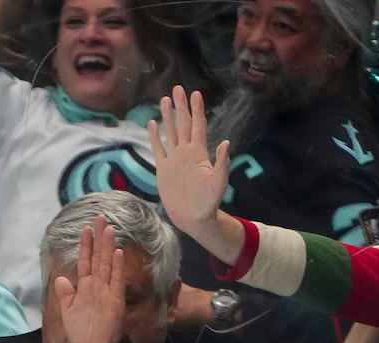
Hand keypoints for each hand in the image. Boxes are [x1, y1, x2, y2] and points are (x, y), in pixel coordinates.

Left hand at [52, 214, 125, 342]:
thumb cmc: (82, 334)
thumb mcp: (67, 313)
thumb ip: (64, 295)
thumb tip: (60, 278)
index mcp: (85, 288)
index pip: (85, 261)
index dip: (85, 245)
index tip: (86, 228)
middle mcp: (97, 286)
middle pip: (98, 257)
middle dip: (98, 237)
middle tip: (101, 217)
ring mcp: (106, 291)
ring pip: (107, 264)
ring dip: (107, 246)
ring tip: (108, 228)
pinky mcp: (115, 300)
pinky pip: (116, 280)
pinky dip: (117, 267)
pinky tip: (117, 252)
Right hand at [148, 86, 231, 248]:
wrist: (193, 217)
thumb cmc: (209, 202)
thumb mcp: (219, 182)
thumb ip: (221, 163)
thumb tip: (225, 143)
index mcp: (198, 153)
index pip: (197, 126)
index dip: (196, 110)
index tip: (196, 94)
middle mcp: (186, 152)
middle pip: (183, 124)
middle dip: (180, 106)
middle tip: (178, 88)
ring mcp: (174, 159)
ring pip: (171, 132)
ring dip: (168, 116)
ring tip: (164, 99)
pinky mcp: (164, 169)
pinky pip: (158, 149)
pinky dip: (155, 136)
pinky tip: (152, 124)